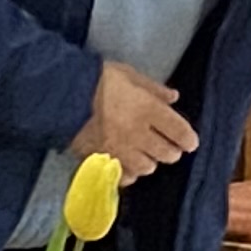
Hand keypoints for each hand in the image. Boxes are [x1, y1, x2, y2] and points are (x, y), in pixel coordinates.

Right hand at [75, 60, 199, 177]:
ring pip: (147, 168)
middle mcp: (137, 133)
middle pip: (167, 154)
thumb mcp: (129, 75)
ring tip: (144, 153)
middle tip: (167, 145)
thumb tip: (174, 98)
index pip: (179, 131)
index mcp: (148, 109)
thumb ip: (154, 89)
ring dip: (149, 161)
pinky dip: (128, 173)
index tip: (190, 142)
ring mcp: (119, 150)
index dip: (188, 139)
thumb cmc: (97, 79)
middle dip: (171, 151)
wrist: (61, 95)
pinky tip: (126, 164)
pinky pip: (122, 176)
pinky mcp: (102, 159)